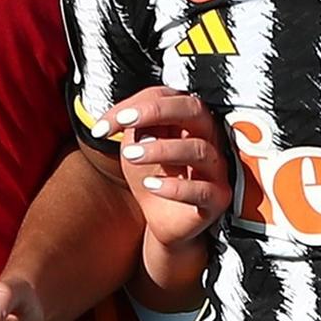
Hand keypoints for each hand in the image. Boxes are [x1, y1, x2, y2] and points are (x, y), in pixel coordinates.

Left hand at [101, 84, 230, 250]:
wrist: (163, 222)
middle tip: (125, 122)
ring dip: (161, 149)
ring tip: (130, 156)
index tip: (104, 124)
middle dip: (158, 111)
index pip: (167, 98)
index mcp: (187, 121)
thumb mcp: (134, 149)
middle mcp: (207, 138)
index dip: (135, 105)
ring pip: (198, 149)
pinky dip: (174, 187)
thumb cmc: (152, 177)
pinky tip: (150, 185)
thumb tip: (123, 116)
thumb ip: (131, 130)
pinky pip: (202, 190)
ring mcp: (215, 168)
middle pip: (194, 110)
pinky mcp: (217, 198)